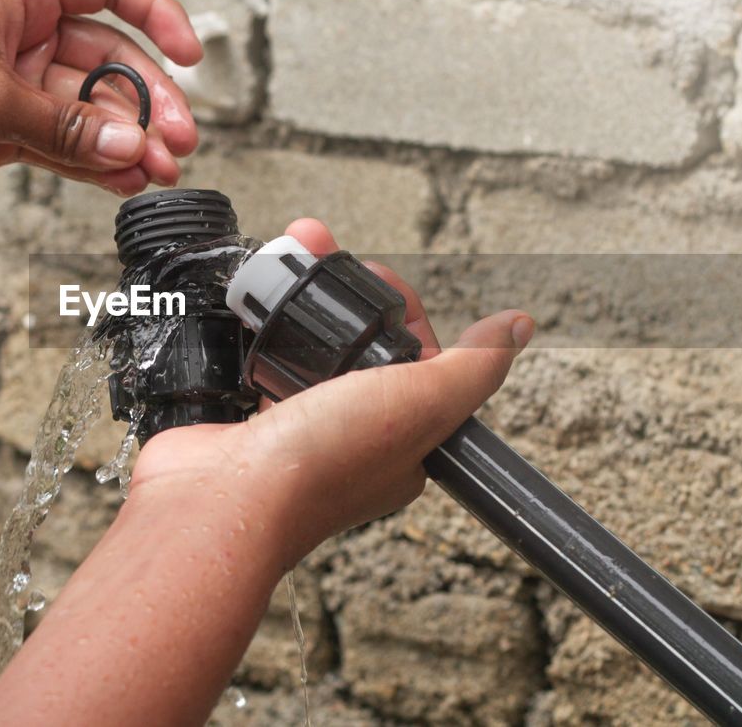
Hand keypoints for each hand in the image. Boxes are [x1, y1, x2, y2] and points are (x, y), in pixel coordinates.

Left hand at [0, 0, 202, 209]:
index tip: (191, 55)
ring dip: (125, 142)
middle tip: (177, 141)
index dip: (157, 16)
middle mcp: (17, 36)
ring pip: (88, 111)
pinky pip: (62, 144)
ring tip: (157, 171)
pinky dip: (92, 163)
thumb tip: (130, 145)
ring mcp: (10, 85)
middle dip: (146, 102)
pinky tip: (122, 181)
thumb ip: (67, 128)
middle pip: (108, 61)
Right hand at [128, 219, 533, 564]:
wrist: (224, 495)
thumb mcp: (421, 401)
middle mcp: (356, 437)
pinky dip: (260, 329)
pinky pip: (265, 363)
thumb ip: (475, 364)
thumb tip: (517, 327)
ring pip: (311, 349)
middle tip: (315, 245)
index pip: (417, 356)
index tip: (373, 274)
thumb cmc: (321, 464)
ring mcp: (302, 430)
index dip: (397, 307)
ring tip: (281, 255)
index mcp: (406, 441)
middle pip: (359, 345)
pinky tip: (253, 305)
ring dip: (297, 298)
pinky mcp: (255, 423)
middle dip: (339, 289)